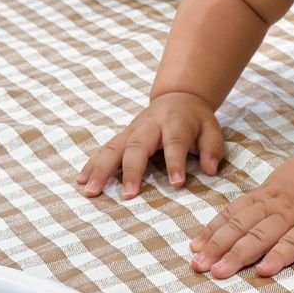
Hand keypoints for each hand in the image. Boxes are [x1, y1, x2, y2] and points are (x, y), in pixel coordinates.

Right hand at [77, 92, 223, 198]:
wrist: (178, 97)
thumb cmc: (196, 120)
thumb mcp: (212, 129)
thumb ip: (212, 149)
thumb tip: (210, 169)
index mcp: (175, 123)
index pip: (174, 143)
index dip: (175, 162)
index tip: (176, 183)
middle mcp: (149, 126)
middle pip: (137, 146)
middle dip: (131, 170)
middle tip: (128, 195)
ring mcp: (132, 131)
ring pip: (113, 147)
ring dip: (100, 169)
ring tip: (91, 190)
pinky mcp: (122, 137)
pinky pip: (104, 150)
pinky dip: (91, 165)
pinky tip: (81, 180)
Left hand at [190, 145, 293, 278]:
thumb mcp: (281, 182)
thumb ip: (261, 201)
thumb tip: (237, 218)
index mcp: (264, 195)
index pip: (231, 213)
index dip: (212, 231)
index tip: (194, 247)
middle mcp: (274, 206)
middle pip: (240, 226)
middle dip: (217, 246)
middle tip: (198, 266)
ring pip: (260, 236)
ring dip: (238, 254)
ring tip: (220, 272)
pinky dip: (278, 256)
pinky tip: (264, 270)